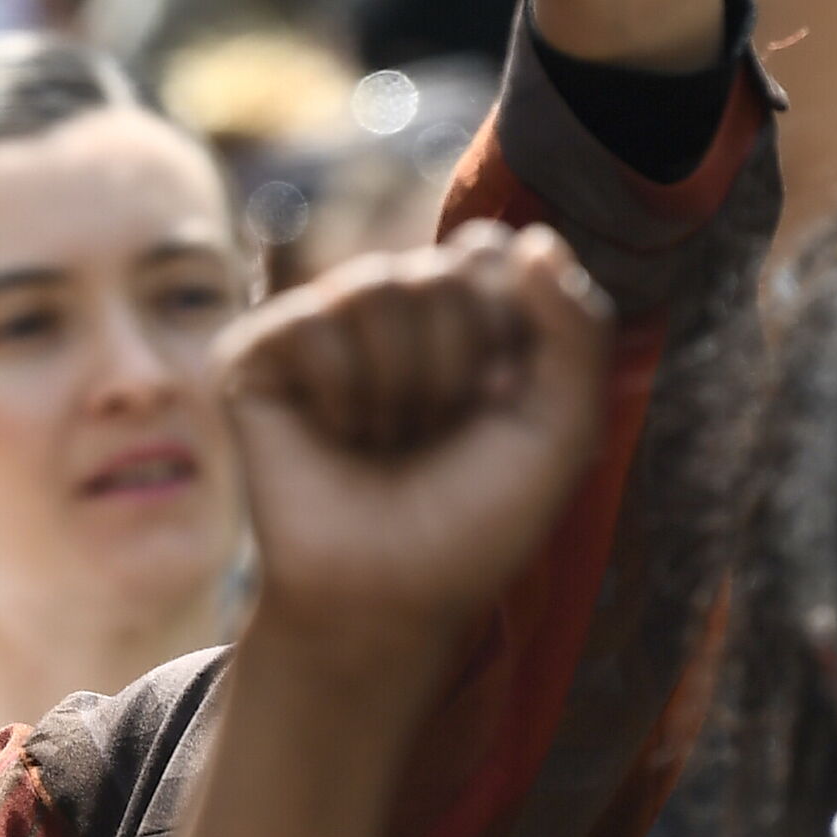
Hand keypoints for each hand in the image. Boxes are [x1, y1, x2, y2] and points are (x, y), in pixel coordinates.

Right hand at [225, 223, 609, 661]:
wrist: (386, 596)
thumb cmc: (473, 522)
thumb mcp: (561, 426)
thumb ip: (578, 327)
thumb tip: (531, 239)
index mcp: (461, 317)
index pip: (489, 252)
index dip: (508, 327)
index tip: (503, 400)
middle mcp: (389, 314)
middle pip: (438, 270)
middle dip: (454, 364)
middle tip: (435, 434)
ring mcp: (319, 329)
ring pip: (373, 288)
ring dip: (399, 385)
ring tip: (386, 440)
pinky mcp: (257, 354)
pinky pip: (312, 323)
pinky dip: (341, 393)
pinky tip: (336, 436)